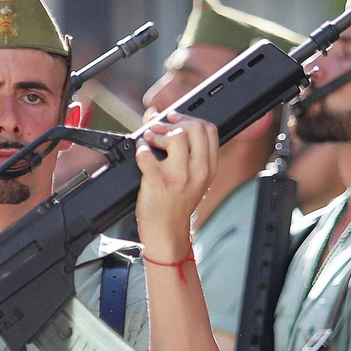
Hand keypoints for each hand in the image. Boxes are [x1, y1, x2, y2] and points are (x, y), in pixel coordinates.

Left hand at [135, 112, 217, 259]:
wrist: (167, 231)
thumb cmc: (176, 205)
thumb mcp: (195, 179)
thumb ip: (189, 154)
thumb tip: (167, 122)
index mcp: (209, 168)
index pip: (209, 129)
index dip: (189, 118)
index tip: (175, 118)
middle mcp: (198, 170)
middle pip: (194, 128)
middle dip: (173, 122)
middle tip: (159, 127)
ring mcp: (179, 176)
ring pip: (175, 137)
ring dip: (157, 133)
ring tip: (149, 139)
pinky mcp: (159, 181)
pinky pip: (147, 154)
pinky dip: (140, 148)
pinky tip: (140, 151)